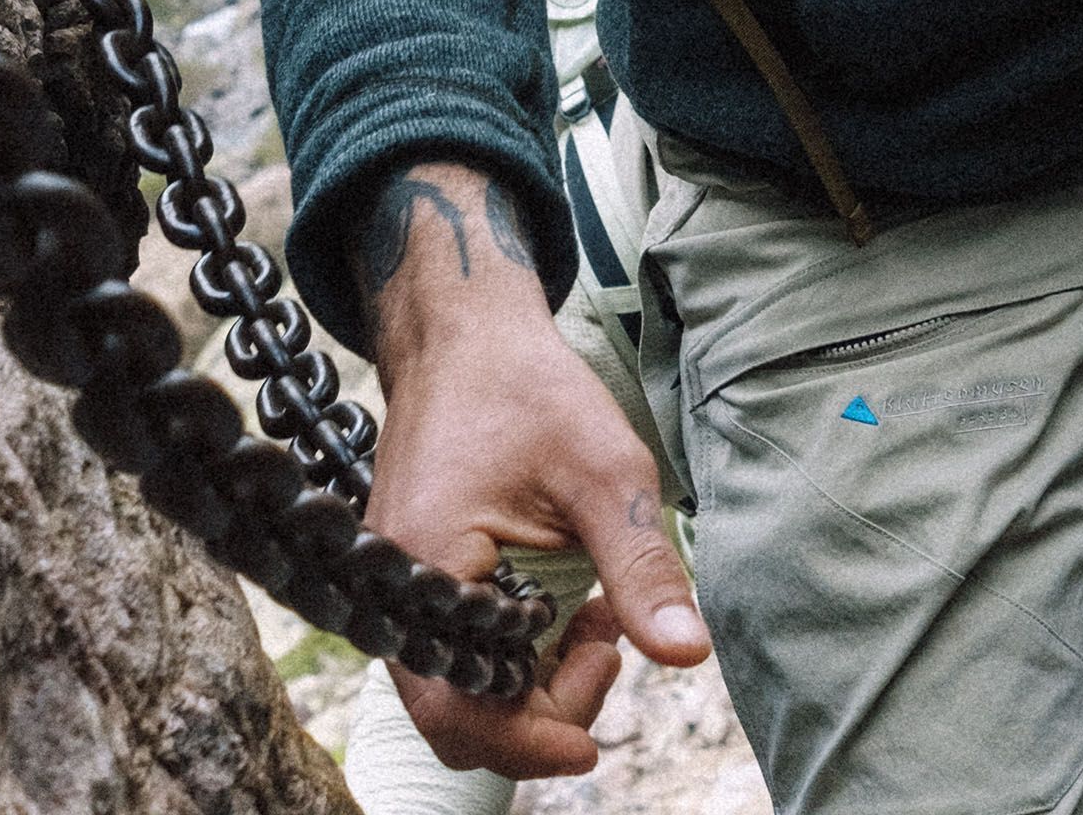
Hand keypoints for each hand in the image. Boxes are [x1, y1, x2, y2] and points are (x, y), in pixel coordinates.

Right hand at [360, 161, 710, 776]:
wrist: (468, 337)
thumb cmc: (531, 391)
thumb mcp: (608, 472)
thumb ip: (642, 568)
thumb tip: (687, 654)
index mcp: (425, 570)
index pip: (460, 710)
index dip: (531, 743)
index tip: (596, 745)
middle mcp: (394, 593)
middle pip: (461, 715)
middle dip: (544, 710)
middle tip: (608, 646)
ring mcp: (401, 590)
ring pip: (464, 691)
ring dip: (535, 682)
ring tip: (597, 619)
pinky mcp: (418, 583)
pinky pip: (463, 654)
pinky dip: (518, 654)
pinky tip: (569, 608)